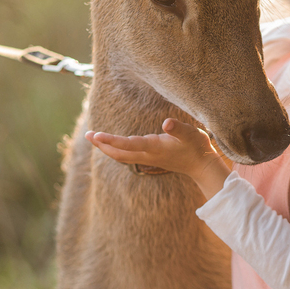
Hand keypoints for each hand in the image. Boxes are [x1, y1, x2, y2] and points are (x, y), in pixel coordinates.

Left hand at [85, 119, 230, 198]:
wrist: (202, 166)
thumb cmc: (197, 147)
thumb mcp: (191, 134)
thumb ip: (179, 128)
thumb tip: (166, 122)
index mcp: (155, 147)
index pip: (128, 144)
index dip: (111, 141)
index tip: (96, 136)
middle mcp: (148, 155)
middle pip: (119, 153)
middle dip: (102, 145)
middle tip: (88, 135)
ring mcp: (148, 158)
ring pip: (121, 156)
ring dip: (106, 148)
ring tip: (94, 139)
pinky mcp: (150, 159)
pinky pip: (127, 156)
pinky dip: (116, 150)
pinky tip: (112, 145)